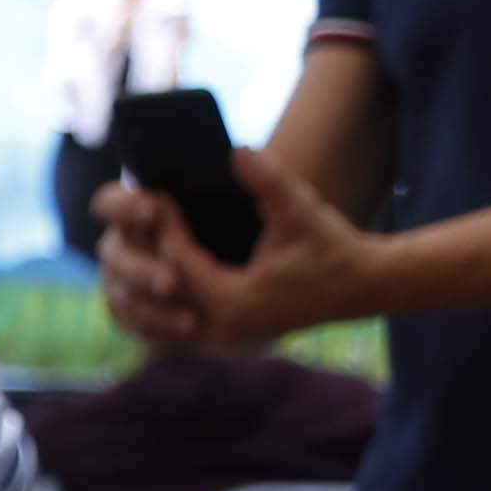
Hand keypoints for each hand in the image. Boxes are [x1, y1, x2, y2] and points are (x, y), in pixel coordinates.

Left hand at [99, 149, 388, 352]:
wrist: (360, 286)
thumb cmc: (332, 245)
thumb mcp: (300, 209)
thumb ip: (268, 180)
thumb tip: (237, 149)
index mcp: (236, 301)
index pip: (181, 264)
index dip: (166, 228)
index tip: (156, 198)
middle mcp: (222, 329)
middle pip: (161, 295)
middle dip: (146, 257)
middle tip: (135, 221)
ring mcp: (222, 341)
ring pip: (159, 323)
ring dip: (140, 291)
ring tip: (130, 250)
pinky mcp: (225, 340)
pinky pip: (174, 331)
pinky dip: (155, 309)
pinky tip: (145, 278)